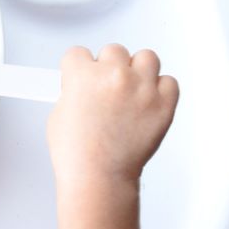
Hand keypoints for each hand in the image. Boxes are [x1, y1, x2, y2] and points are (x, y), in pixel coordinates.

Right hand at [47, 44, 178, 189]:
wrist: (99, 177)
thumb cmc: (77, 154)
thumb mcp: (58, 115)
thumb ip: (72, 92)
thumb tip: (83, 86)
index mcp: (83, 76)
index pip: (78, 53)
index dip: (78, 68)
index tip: (81, 76)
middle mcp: (114, 76)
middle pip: (113, 50)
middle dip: (108, 67)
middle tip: (105, 87)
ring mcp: (142, 88)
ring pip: (146, 57)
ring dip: (137, 70)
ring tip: (130, 89)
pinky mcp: (164, 103)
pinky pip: (169, 81)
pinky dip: (160, 89)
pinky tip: (147, 102)